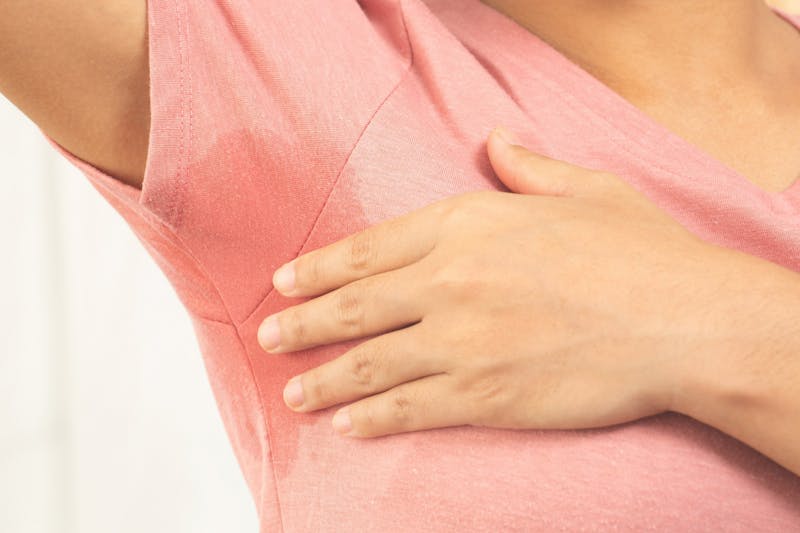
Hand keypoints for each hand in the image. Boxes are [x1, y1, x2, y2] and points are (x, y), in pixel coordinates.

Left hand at [257, 126, 728, 437]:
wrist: (682, 321)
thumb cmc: (638, 252)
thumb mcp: (583, 189)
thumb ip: (527, 166)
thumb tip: (497, 140)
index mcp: (466, 223)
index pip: (368, 249)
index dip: (319, 268)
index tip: (287, 282)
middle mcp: (450, 281)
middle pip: (353, 307)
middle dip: (303, 324)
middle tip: (271, 336)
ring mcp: (461, 342)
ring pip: (369, 364)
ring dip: (324, 379)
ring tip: (293, 390)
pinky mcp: (483, 396)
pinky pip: (409, 408)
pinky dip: (371, 417)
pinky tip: (348, 424)